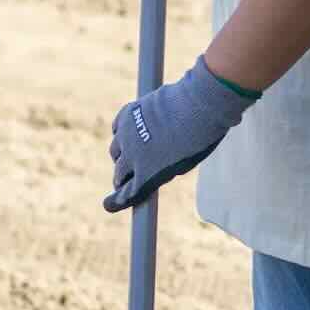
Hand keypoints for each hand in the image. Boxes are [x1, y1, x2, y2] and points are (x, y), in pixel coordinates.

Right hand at [103, 55, 256, 212]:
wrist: (199, 105)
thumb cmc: (198, 138)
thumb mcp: (183, 164)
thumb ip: (161, 171)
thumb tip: (149, 171)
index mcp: (147, 176)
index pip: (124, 196)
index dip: (117, 201)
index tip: (110, 204)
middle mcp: (132, 157)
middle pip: (119, 173)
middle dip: (124, 176)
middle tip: (131, 174)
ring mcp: (127, 135)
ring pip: (115, 150)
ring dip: (123, 152)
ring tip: (139, 147)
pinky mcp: (127, 114)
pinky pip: (117, 128)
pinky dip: (123, 131)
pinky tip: (135, 129)